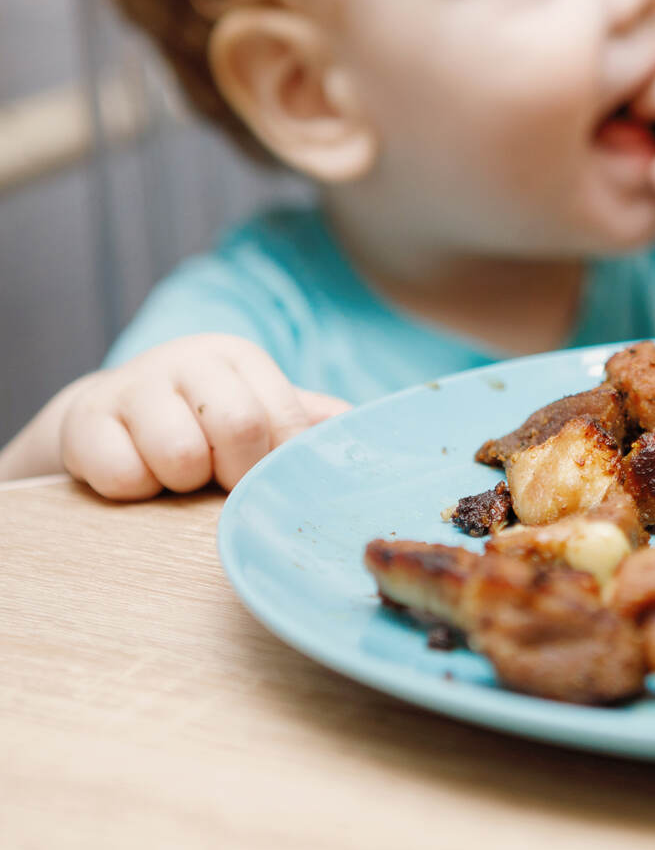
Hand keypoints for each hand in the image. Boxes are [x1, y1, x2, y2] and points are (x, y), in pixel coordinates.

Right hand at [59, 334, 349, 499]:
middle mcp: (189, 360)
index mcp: (242, 359)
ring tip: (177, 475)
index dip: (277, 463)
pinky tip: (136, 477)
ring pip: (179, 454)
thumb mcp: (261, 411)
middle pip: (240, 427)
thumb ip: (314, 422)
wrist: (108, 422)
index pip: (288, 421)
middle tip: (218, 478)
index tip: (262, 474)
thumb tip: (375, 433)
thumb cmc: (203, 424)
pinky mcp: (84, 420)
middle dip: (234, 472)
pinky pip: (122, 475)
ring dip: (182, 483)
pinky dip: (134, 491)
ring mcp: (133, 385)